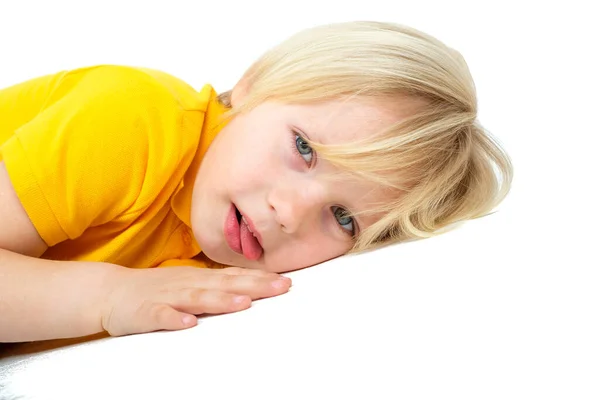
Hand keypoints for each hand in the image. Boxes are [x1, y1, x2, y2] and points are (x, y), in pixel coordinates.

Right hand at [99, 266, 290, 335]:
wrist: (110, 290)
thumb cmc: (156, 288)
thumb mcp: (190, 282)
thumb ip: (216, 285)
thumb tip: (249, 288)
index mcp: (199, 278)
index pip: (235, 276)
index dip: (260, 278)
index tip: (286, 281)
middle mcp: (188, 284)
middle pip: (224, 284)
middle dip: (254, 286)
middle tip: (280, 288)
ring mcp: (167, 297)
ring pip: (197, 298)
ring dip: (221, 301)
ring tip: (243, 303)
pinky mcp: (146, 312)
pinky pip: (161, 316)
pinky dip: (174, 319)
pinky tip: (188, 324)